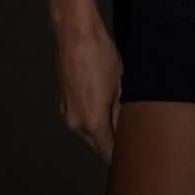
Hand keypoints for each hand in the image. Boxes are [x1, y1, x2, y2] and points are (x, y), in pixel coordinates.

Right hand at [53, 17, 123, 162]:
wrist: (76, 34)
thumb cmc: (100, 55)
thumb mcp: (121, 85)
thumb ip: (122, 113)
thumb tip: (127, 130)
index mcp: (92, 122)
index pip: (108, 153)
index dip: (120, 158)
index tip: (131, 160)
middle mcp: (76, 123)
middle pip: (97, 145)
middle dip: (112, 143)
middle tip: (130, 137)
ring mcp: (66, 113)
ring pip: (88, 133)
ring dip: (101, 130)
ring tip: (117, 115)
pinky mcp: (62, 103)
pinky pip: (80, 119)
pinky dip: (91, 118)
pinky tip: (102, 103)